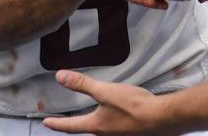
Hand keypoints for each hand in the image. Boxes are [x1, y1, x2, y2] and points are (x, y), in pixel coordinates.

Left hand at [43, 71, 178, 135]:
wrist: (162, 119)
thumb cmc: (132, 106)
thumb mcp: (105, 91)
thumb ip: (82, 84)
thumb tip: (59, 77)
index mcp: (96, 126)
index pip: (70, 126)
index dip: (56, 123)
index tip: (45, 122)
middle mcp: (105, 135)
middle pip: (86, 130)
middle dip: (76, 125)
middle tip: (66, 121)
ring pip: (101, 131)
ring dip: (95, 124)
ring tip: (91, 116)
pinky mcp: (131, 133)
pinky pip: (115, 130)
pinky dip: (110, 123)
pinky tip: (117, 116)